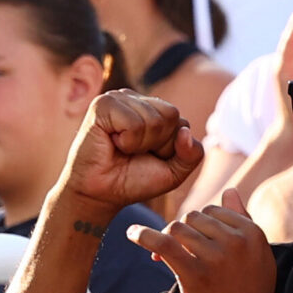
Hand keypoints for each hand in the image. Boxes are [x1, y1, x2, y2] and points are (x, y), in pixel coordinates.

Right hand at [53, 89, 206, 218]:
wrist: (100, 194)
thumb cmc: (133, 180)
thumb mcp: (174, 172)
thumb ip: (192, 154)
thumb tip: (185, 131)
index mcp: (152, 108)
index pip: (180, 121)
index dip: (169, 148)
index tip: (147, 157)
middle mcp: (135, 99)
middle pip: (170, 115)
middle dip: (157, 143)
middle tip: (133, 153)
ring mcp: (118, 98)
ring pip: (154, 120)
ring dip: (140, 145)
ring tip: (121, 148)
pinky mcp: (102, 104)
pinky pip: (134, 123)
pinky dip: (128, 141)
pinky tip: (112, 143)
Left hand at [129, 188, 280, 292]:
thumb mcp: (257, 256)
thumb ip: (243, 220)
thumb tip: (229, 190)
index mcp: (252, 232)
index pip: (213, 209)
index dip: (198, 225)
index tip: (190, 244)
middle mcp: (236, 240)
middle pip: (193, 217)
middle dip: (181, 233)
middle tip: (174, 255)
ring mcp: (217, 257)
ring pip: (177, 228)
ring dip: (166, 240)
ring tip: (161, 259)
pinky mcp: (196, 275)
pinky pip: (163, 245)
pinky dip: (144, 236)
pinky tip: (132, 234)